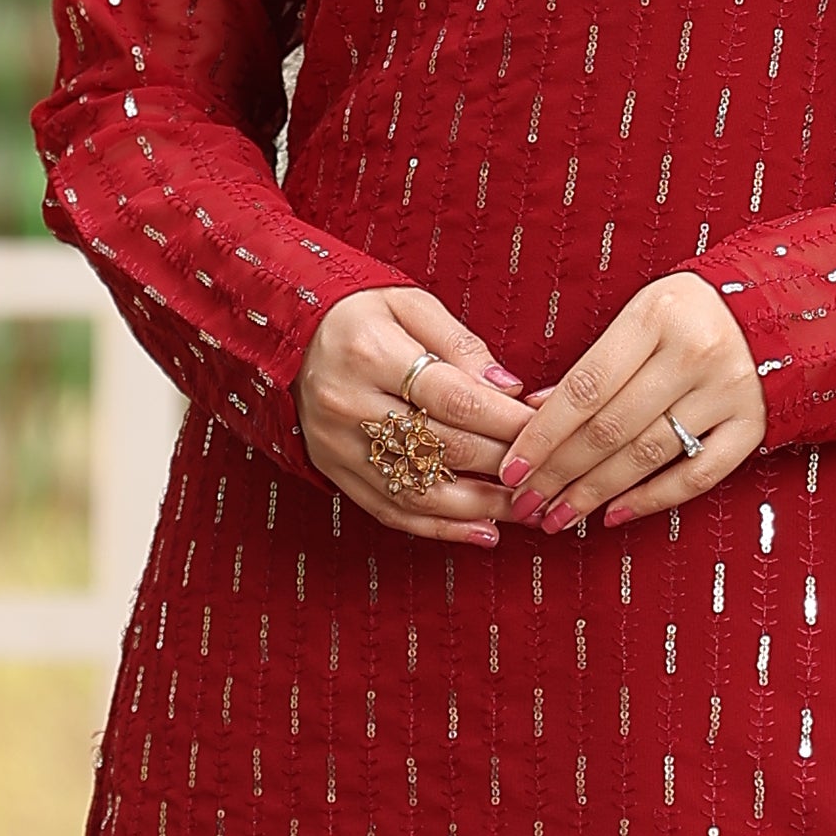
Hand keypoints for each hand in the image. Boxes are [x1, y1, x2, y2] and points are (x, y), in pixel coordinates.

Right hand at [296, 287, 527, 549]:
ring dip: (481, 509)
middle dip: (505, 466)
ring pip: (420, 492)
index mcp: (370, 352)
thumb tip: (508, 388)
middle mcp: (349, 404)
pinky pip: (390, 511)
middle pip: (443, 448)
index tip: (549, 431)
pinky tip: (482, 532)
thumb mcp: (408, 303)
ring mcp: (337, 445)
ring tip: (528, 512)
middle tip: (551, 476)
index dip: (507, 422)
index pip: (455, 399)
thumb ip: (460, 344)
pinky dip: (439, 530)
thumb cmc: (357, 310)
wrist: (284, 332)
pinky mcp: (332, 470)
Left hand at [496, 274, 765, 532]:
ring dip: (595, 493)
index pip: (585, 387)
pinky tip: (614, 515)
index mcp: (657, 316)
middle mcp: (695, 353)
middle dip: (560, 473)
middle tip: (526, 503)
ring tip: (559, 516)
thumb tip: (533, 413)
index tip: (511, 467)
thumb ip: (593, 363)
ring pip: (647, 456)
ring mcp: (728, 391)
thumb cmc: (691, 313)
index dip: (543, 434)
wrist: (779, 307)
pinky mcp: (753, 424)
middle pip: (611, 428)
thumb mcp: (640, 316)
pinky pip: (697, 475)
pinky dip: (652, 499)